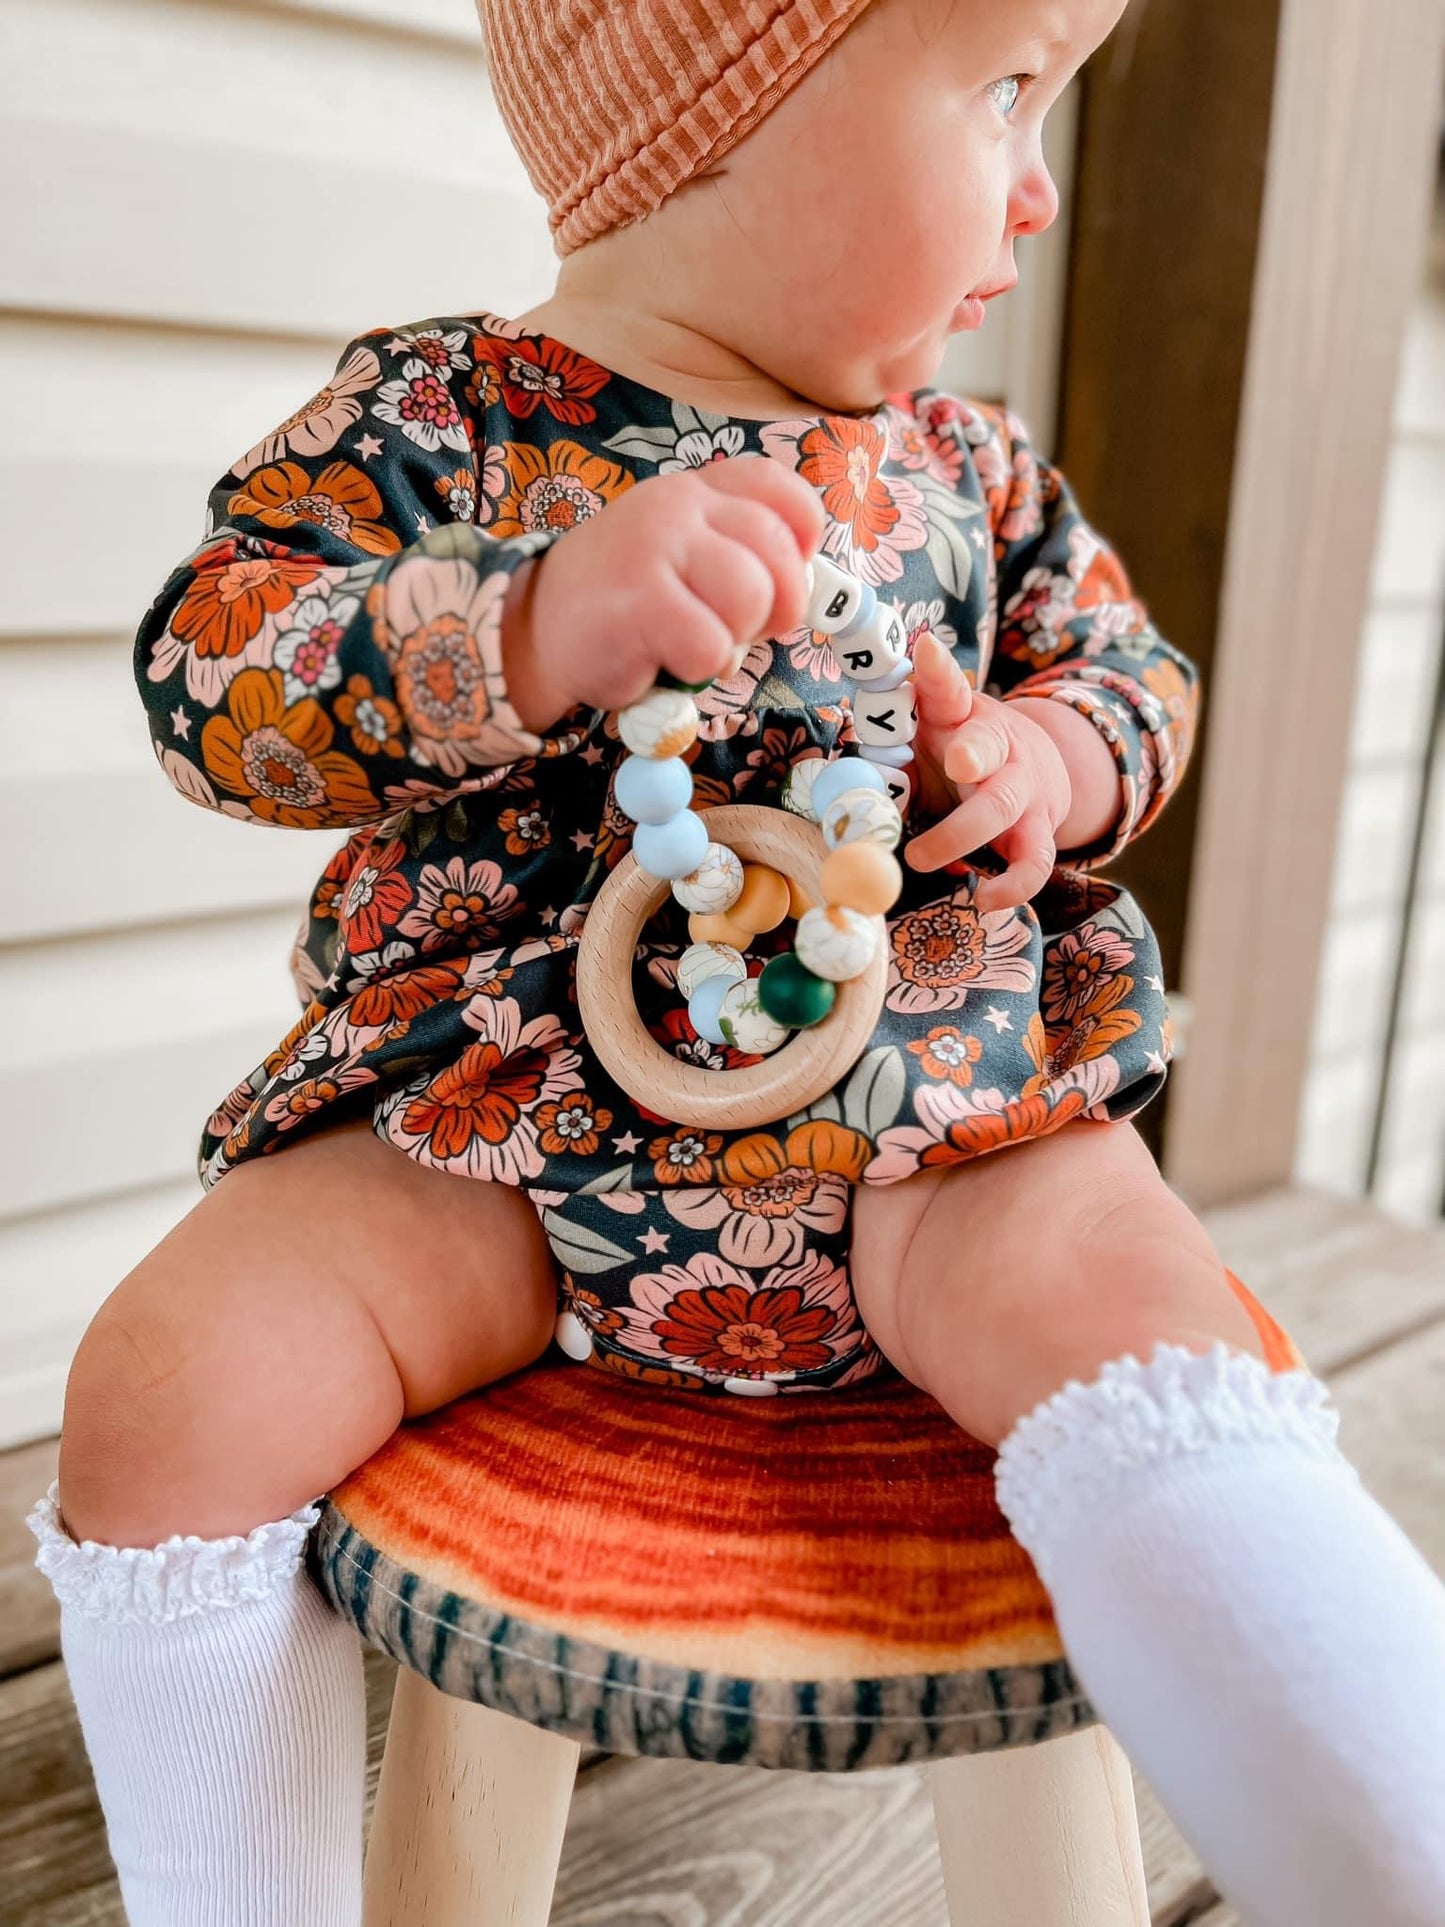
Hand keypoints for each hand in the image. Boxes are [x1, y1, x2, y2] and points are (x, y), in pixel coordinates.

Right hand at [502, 455, 823, 730]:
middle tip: (734, 632)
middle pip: (779, 552)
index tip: (780, 581)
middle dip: (776, 608)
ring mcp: (657, 547)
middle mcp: (677, 506)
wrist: (530, 632)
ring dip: (731, 641)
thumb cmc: (618, 607)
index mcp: (693, 490)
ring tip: (689, 646)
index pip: (780, 491)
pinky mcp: (641, 601)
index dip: (801, 543)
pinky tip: (657, 662)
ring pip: (752, 597)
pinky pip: (711, 647)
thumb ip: (733, 558)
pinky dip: (693, 671)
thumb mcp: (677, 558)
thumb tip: (801, 596)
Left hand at [903, 631, 1071, 910]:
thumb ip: (890, 756)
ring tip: (921, 856)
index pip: (951, 687)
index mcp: (963, 715)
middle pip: (987, 747)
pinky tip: (981, 900)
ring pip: (1004, 809)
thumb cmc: (963, 752)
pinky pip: (1034, 863)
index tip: (926, 648)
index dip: (938, 671)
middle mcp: (998, 748)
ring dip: (963, 833)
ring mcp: (1023, 790)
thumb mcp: (931, 737)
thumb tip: (844, 796)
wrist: (1040, 766)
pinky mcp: (1039, 831)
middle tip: (955, 763)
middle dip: (972, 754)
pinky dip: (1010, 887)